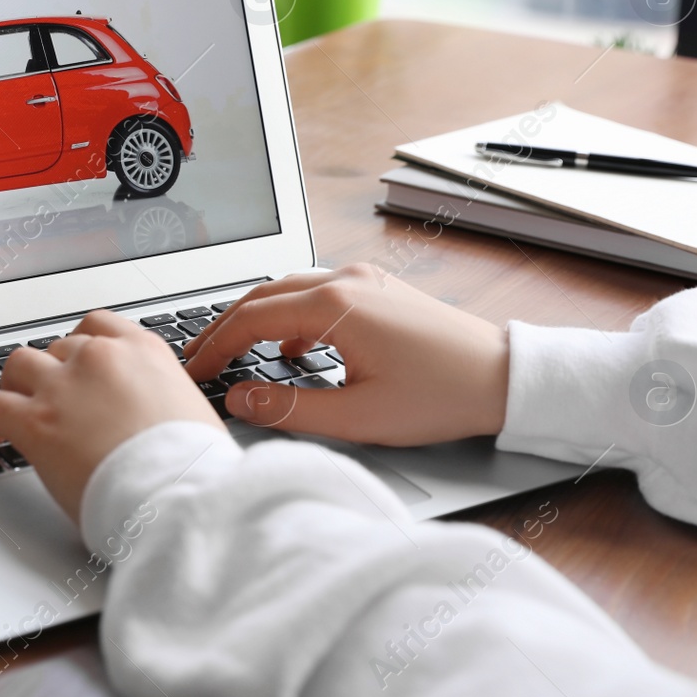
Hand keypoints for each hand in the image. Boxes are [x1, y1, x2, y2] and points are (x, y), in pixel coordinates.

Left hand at [0, 309, 222, 523]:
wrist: (180, 496)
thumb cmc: (193, 469)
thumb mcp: (190, 413)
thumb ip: (160, 399)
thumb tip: (148, 416)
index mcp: (144, 352)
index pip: (99, 326)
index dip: (81, 346)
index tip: (76, 363)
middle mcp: (101, 358)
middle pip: (58, 348)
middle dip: (53, 372)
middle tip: (51, 399)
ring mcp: (64, 386)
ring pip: (19, 365)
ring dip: (17, 386)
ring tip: (16, 408)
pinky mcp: (35, 421)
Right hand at [182, 265, 509, 446]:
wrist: (502, 377)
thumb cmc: (440, 396)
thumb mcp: (357, 417)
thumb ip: (288, 409)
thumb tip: (239, 398)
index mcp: (336, 306)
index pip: (251, 319)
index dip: (214, 347)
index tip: (194, 372)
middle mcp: (346, 281)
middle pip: (262, 295)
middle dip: (224, 327)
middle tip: (199, 359)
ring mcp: (364, 279)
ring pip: (288, 288)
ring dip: (255, 317)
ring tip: (232, 350)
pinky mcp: (378, 287)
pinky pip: (316, 292)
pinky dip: (290, 314)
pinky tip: (290, 345)